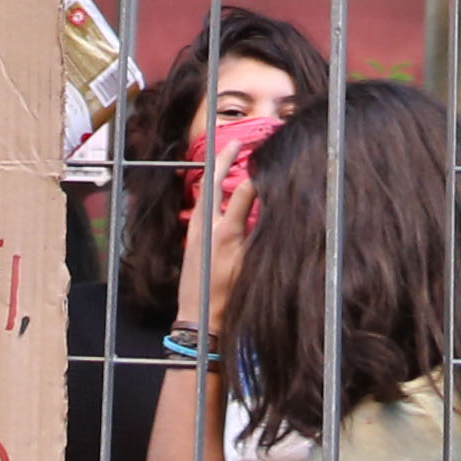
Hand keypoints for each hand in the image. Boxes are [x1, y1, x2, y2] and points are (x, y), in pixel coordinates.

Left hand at [180, 156, 257, 328]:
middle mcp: (206, 227)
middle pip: (213, 182)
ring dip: (214, 173)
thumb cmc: (227, 296)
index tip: (267, 158)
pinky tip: (215, 191)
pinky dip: (209, 192)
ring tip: (224, 157)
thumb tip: (268, 205)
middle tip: (237, 142)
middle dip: (224, 159)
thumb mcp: (248, 264)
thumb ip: (256, 232)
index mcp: (224, 231)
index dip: (257, 173)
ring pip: (204, 193)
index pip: (243, 191)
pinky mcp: (191, 240)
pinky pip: (200, 207)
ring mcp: (196, 233)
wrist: (199, 318)